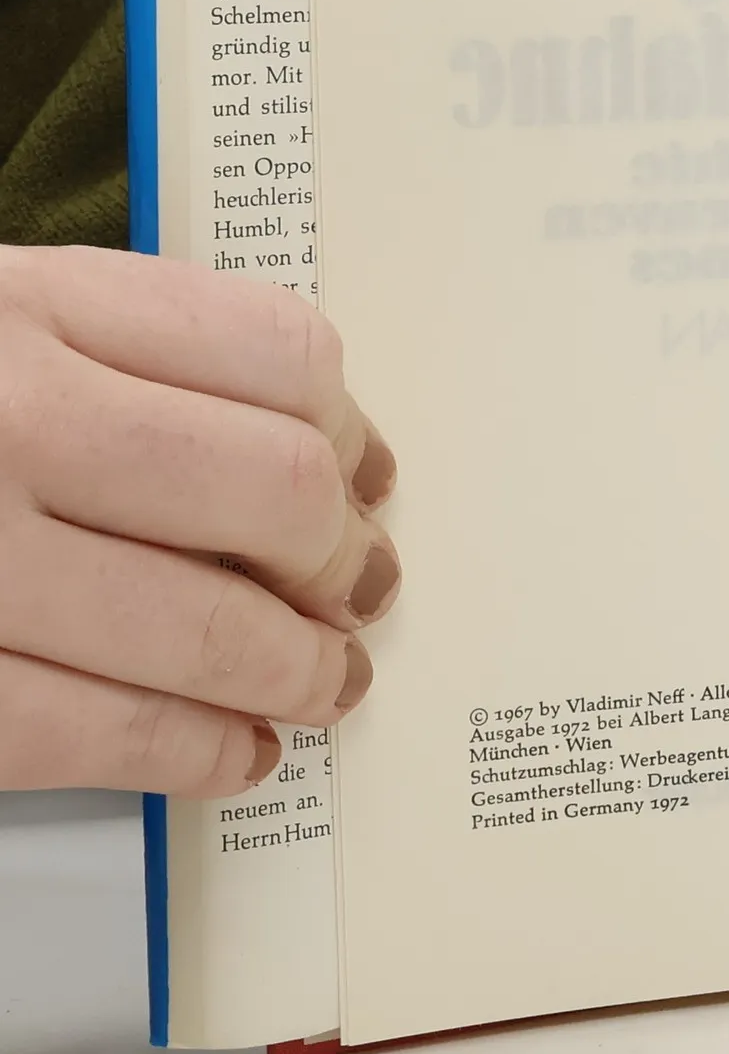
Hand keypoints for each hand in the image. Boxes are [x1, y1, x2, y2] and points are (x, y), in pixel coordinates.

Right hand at [0, 246, 398, 795]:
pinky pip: (93, 732)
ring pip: (206, 627)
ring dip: (299, 671)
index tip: (368, 476)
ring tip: (326, 683)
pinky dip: (196, 752)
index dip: (351, 428)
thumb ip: (118, 347)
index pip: (277, 352)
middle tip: (360, 588)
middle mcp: (1, 412)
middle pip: (273, 491)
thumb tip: (312, 442)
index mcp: (23, 301)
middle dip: (341, 559)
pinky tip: (234, 752)